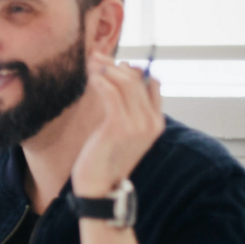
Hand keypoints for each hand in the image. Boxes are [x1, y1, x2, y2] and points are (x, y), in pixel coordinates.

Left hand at [72, 52, 164, 196]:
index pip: (151, 84)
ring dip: (105, 68)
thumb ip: (125, 111)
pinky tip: (91, 77)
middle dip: (114, 64)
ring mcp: (137, 124)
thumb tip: (120, 81)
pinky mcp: (118, 126)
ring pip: (125, 83)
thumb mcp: (120, 133)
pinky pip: (111, 93)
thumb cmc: (104, 159)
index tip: (112, 63)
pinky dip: (100, 80)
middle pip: (137, 80)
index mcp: (155, 123)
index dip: (133, 69)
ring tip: (89, 62)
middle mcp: (151, 122)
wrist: (98, 187)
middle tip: (95, 56)